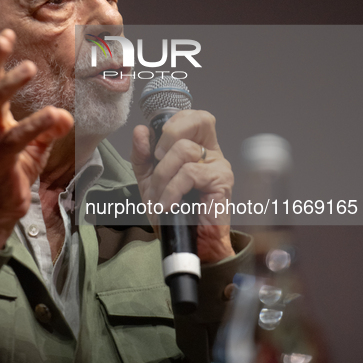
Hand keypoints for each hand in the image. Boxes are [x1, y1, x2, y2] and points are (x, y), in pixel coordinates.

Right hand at [0, 29, 73, 250]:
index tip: (6, 33)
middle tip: (5, 39)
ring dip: (9, 84)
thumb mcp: (32, 145)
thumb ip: (48, 127)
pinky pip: (16, 137)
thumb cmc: (10, 171)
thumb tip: (66, 115)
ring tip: (29, 68)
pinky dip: (36, 124)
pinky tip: (56, 115)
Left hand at [131, 109, 234, 262]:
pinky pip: (189, 173)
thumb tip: (141, 131)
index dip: (172, 122)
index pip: (192, 116)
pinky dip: (171, 190)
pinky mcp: (221, 182)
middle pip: (198, 119)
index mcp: (197, 147)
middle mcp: (212, 152)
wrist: (187, 246)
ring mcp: (219, 166)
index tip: (155, 147)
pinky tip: (167, 205)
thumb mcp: (149, 181)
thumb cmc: (173, 214)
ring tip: (159, 197)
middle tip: (157, 160)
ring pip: (185, 150)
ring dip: (163, 174)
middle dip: (169, 134)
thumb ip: (142, 155)